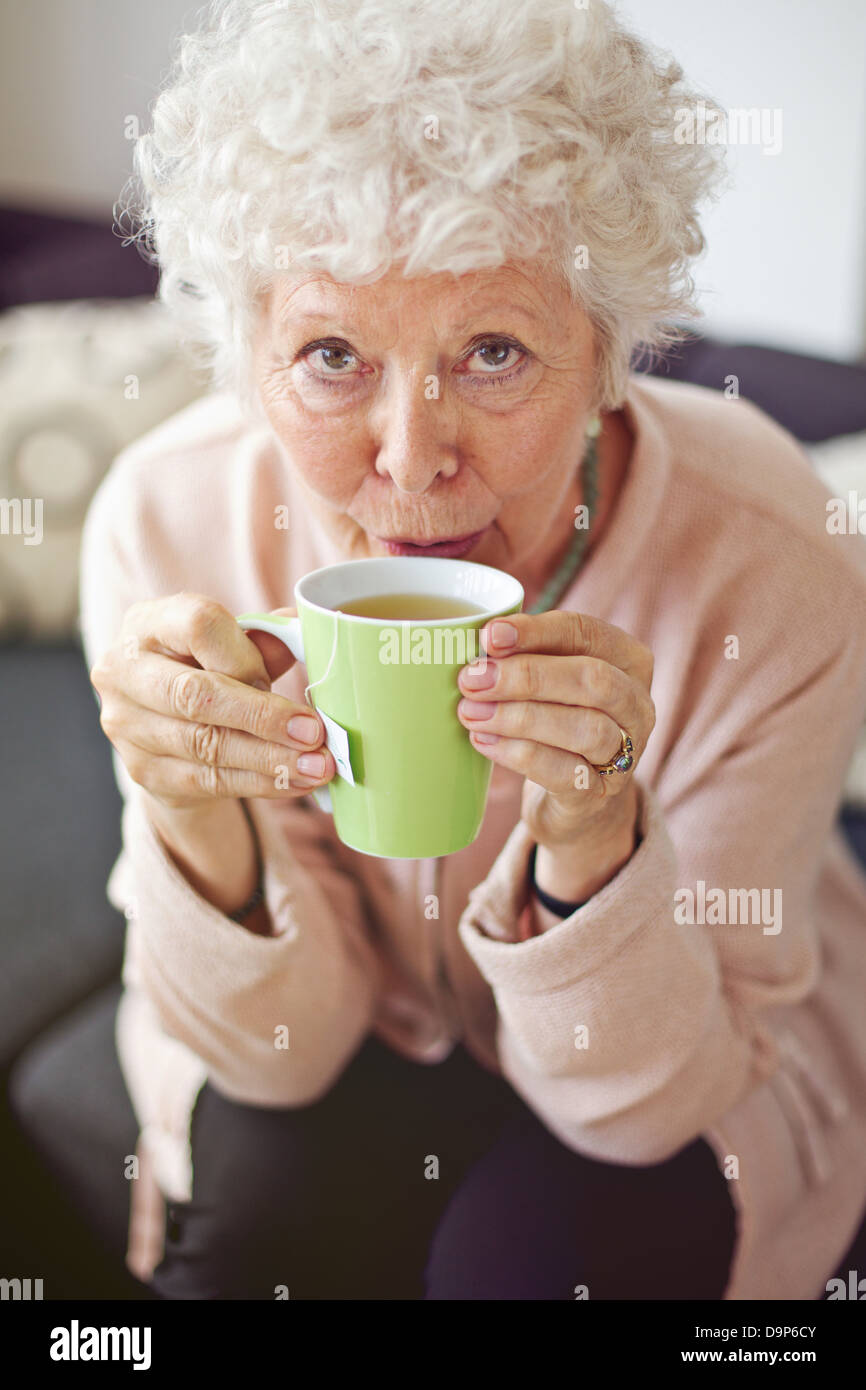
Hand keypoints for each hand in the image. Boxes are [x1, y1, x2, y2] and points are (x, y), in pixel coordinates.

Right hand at [89, 591, 335, 810]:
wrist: (161, 719)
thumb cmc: (204, 667)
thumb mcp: (228, 644)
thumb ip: (263, 641)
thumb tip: (304, 635)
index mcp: (148, 623)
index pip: (198, 626)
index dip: (244, 654)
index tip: (276, 678)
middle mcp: (125, 671)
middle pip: (195, 695)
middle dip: (262, 717)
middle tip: (314, 733)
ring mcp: (128, 725)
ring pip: (207, 744)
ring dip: (271, 759)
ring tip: (318, 765)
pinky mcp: (144, 771)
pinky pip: (209, 780)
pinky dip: (260, 782)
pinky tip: (296, 781)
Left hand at [456, 610, 653, 851]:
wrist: (577, 798)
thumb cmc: (557, 720)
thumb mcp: (549, 682)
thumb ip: (525, 657)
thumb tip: (483, 646)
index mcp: (628, 659)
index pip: (586, 633)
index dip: (537, 632)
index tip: (489, 636)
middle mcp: (637, 703)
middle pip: (591, 679)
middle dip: (527, 676)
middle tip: (473, 679)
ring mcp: (627, 752)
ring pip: (584, 728)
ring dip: (520, 717)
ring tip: (472, 713)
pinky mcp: (602, 793)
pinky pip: (564, 772)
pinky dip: (519, 754)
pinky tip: (484, 741)